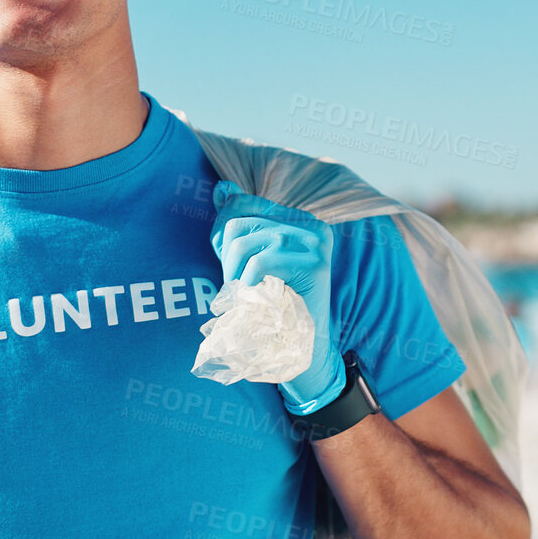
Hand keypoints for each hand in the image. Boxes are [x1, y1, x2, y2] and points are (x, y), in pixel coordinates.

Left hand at [209, 181, 343, 414]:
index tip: (230, 264)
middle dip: (226, 257)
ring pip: (247, 242)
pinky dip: (249, 283)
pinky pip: (261, 261)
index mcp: (299, 220)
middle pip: (239, 221)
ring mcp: (316, 242)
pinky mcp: (315, 263)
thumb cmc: (272, 307)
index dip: (223, 234)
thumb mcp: (252, 262)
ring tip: (245, 294)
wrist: (301, 350)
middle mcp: (311, 225)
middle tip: (237, 286)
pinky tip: (256, 297)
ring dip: (235, 274)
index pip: (243, 203)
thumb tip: (221, 188)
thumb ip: (240, 225)